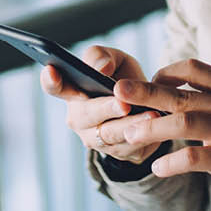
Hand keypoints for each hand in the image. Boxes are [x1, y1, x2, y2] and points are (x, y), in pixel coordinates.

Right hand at [39, 45, 163, 163]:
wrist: (147, 106)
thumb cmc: (124, 79)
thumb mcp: (116, 61)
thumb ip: (103, 56)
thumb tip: (100, 68)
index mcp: (72, 92)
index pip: (54, 86)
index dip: (50, 79)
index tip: (51, 70)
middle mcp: (79, 119)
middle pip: (87, 115)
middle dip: (106, 108)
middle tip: (123, 103)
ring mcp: (96, 140)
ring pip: (112, 134)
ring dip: (131, 125)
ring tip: (151, 114)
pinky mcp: (120, 154)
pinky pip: (131, 148)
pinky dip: (146, 138)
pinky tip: (160, 128)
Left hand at [114, 58, 210, 194]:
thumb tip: (169, 84)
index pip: (194, 68)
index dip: (167, 72)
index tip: (150, 80)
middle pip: (182, 95)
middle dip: (146, 92)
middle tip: (118, 91)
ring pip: (185, 124)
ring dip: (152, 127)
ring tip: (129, 134)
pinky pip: (195, 158)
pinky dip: (172, 162)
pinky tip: (158, 166)